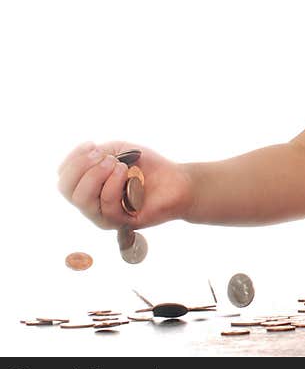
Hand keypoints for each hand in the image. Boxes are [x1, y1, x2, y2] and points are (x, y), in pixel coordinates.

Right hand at [57, 141, 192, 229]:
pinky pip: (106, 205)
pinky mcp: (120, 223)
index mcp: (87, 186)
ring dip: (96, 175)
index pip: (64, 177)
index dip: (72, 159)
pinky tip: (126, 173)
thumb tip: (82, 160)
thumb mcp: (118, 152)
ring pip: (82, 199)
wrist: (176, 180)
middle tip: (104, 155)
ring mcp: (103, 216)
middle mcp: (91, 204)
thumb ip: (97, 154)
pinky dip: (114, 184)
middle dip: (81, 167)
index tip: (92, 144)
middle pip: (66, 189)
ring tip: (118, 164)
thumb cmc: (147, 166)